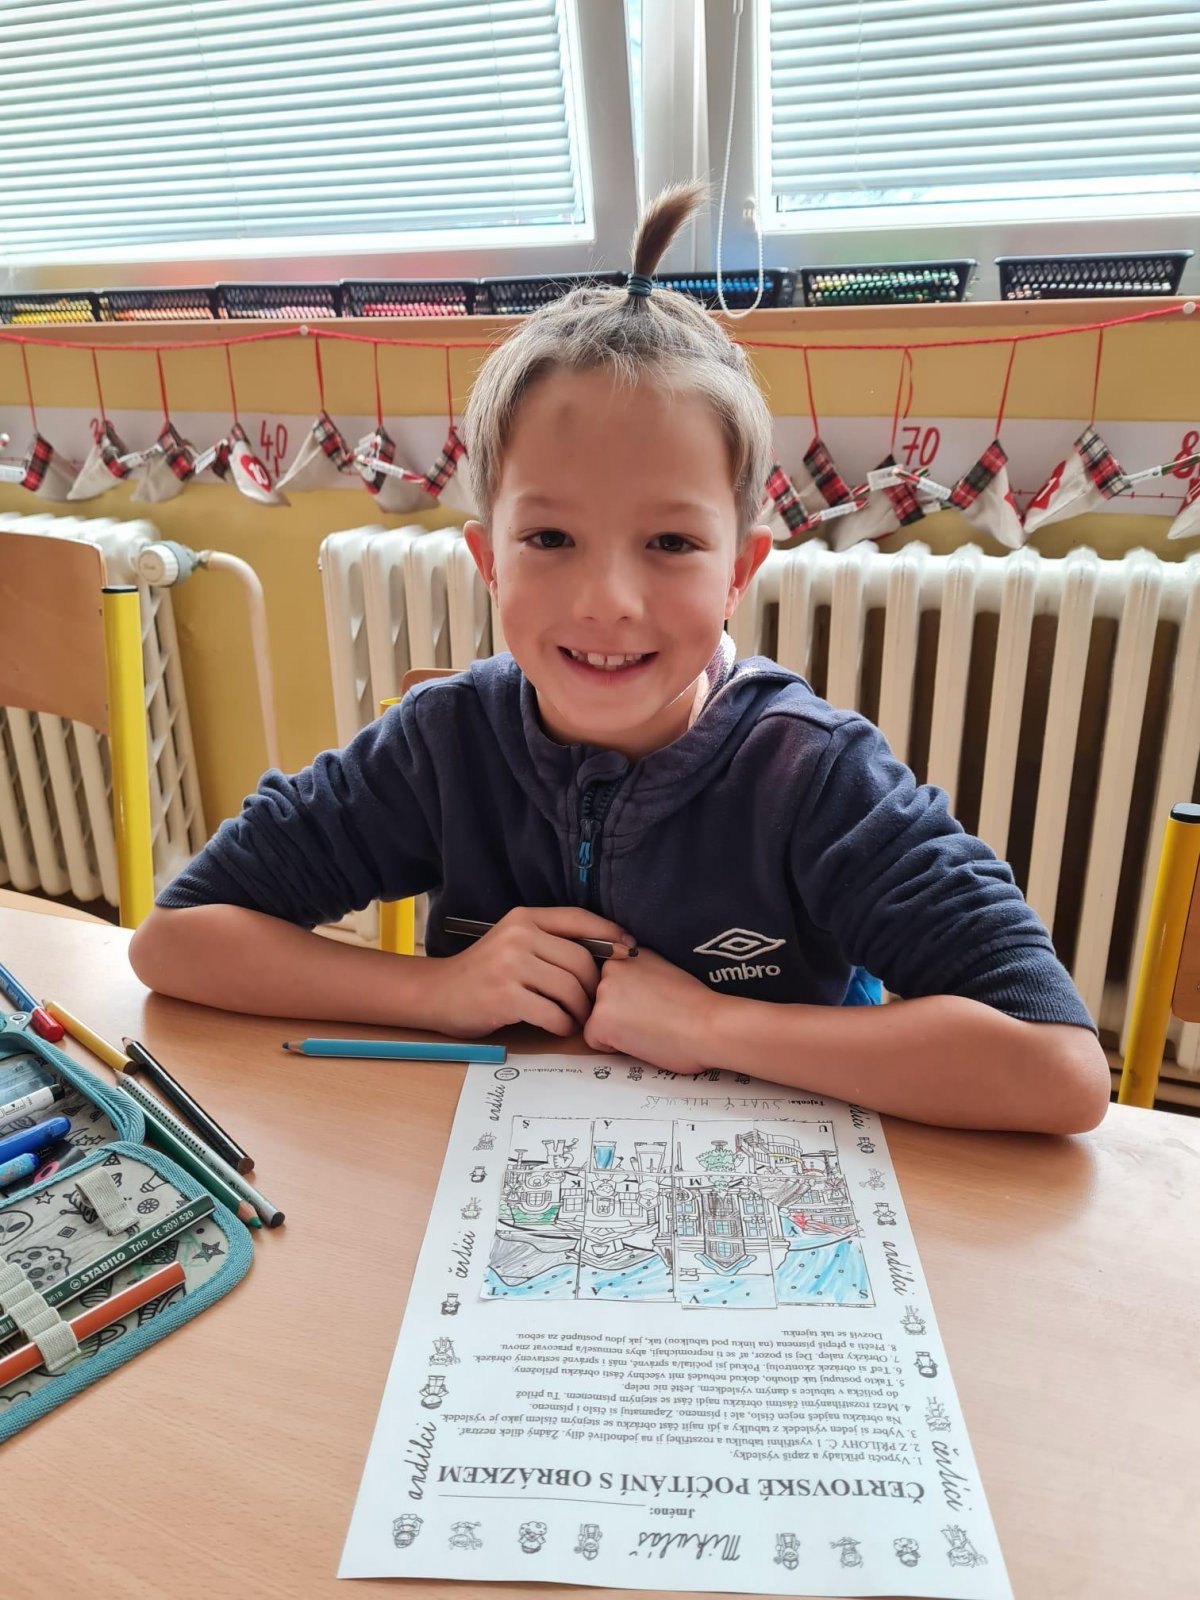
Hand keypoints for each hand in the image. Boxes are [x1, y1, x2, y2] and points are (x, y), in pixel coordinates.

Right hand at [426, 906, 636, 1037]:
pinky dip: (563, 1025)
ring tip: (578, 1019)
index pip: (578, 919)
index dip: (610, 934)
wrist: (438, 993)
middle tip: (594, 1004)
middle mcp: (519, 936)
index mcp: (524, 919)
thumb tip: (605, 953)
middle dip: (594, 987)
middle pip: (581, 960)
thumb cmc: (483, 972)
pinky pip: (552, 1013)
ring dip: (581, 1011)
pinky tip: (560, 1027)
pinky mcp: (505, 997)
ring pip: (570, 988)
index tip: (629, 950)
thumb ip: (549, 942)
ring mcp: (510, 965)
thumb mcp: (513, 943)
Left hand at [583, 948, 721, 1072]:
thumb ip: (640, 974)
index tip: (651, 1005)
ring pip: (596, 1018)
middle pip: (599, 999)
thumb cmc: (698, 1007)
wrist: (709, 1024)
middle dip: (618, 1013)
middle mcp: (612, 968)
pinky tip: (640, 1040)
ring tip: (648, 1029)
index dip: (628, 1000)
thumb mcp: (665, 971)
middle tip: (650, 1019)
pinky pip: (593, 1039)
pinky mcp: (600, 1019)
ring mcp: (603, 992)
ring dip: (615, 1028)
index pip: (610, 981)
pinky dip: (613, 1047)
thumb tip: (628, 989)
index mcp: (629, 955)